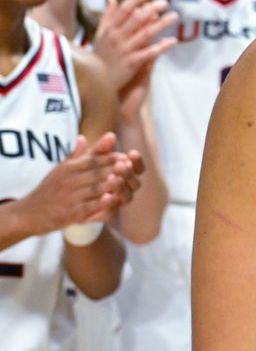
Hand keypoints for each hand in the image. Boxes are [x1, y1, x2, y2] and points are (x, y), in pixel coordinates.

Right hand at [18, 133, 138, 232]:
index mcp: (67, 168)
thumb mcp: (61, 170)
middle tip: (131, 167)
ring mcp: (68, 197)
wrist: (29, 213)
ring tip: (124, 181)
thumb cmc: (50, 190)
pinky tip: (112, 200)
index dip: (110, 158)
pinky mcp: (69, 214)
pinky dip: (100, 204)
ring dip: (110, 185)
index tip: (126, 157)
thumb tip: (84, 136)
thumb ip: (76, 156)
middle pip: (95, 173)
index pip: (92, 160)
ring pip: (93, 189)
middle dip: (114, 169)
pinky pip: (87, 207)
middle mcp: (67, 180)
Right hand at [93, 0, 176, 96]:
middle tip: (165, 2)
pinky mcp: (132, 64)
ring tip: (174, 16)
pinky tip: (173, 41)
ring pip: (145, 34)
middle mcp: (116, 38)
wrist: (98, 84)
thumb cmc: (100, 58)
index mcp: (109, 30)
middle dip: (151, 8)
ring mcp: (124, 51)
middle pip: (136, 18)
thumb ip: (108, 17)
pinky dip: (161, 47)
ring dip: (161, 24)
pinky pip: (149, 53)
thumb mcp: (101, 35)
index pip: (123, 10)